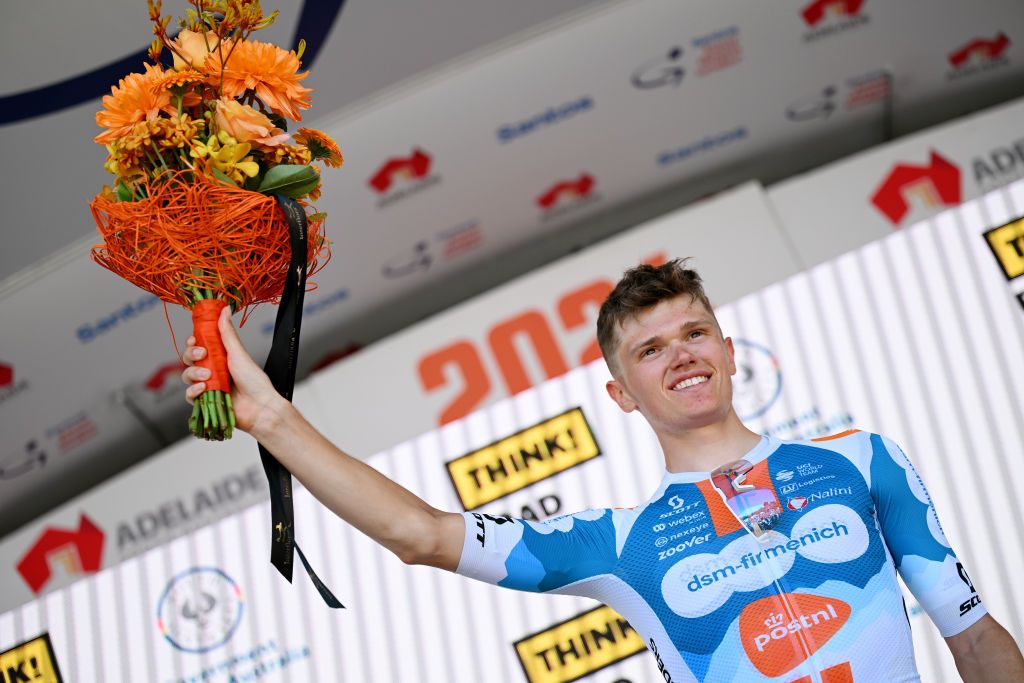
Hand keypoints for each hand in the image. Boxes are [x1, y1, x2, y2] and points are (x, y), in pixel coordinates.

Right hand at [181, 305, 284, 434]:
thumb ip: (227, 333)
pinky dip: (193, 391)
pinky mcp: (205, 402)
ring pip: (187, 376)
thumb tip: (224, 310)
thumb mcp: (238, 353)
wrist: (260, 406)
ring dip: (194, 374)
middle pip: (189, 360)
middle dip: (191, 355)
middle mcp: (212, 370)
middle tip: (202, 355)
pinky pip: (189, 395)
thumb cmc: (254, 381)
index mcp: (219, 357)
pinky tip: (203, 388)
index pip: (198, 346)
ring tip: (208, 376)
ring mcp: (208, 386)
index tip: (194, 339)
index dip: (193, 343)